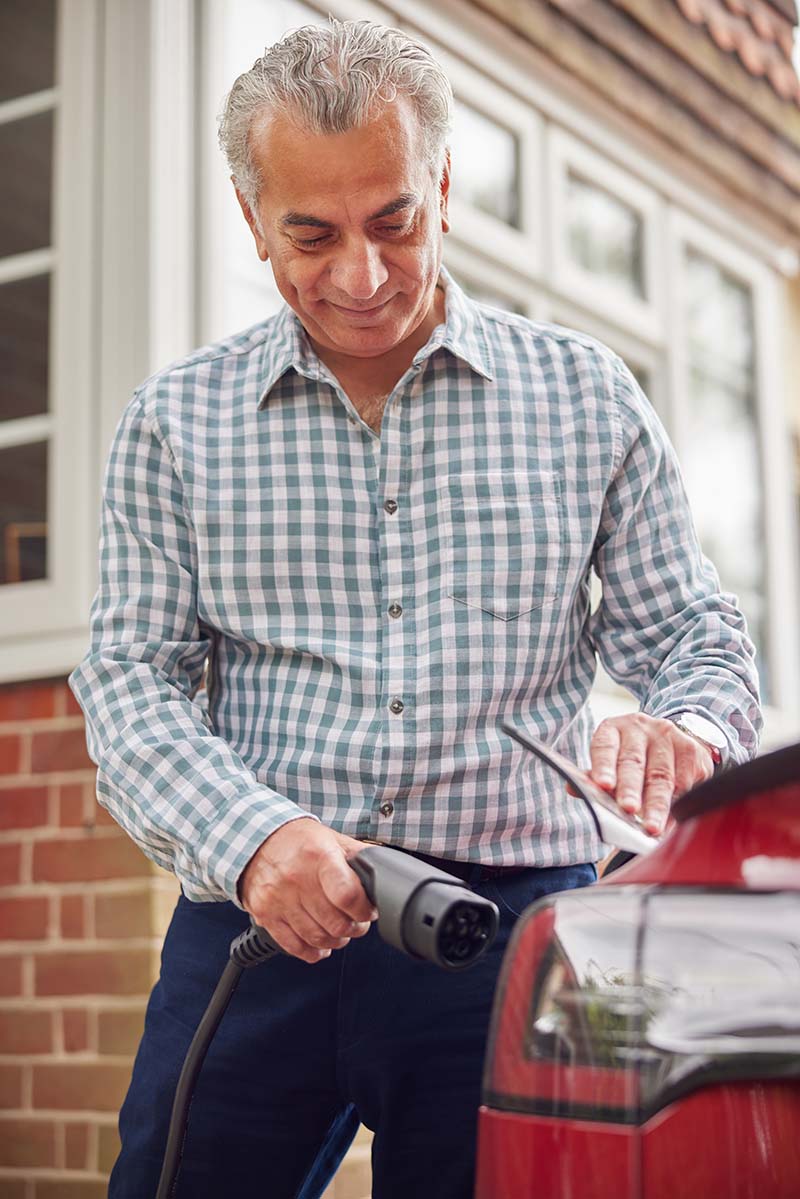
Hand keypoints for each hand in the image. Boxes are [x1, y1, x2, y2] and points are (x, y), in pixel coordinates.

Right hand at [239, 819, 378, 963]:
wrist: (256, 839)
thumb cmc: (298, 841)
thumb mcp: (332, 839)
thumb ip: (359, 857)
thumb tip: (385, 873)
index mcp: (318, 856)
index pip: (347, 895)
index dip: (364, 911)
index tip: (368, 911)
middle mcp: (296, 878)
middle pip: (334, 922)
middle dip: (354, 929)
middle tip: (357, 924)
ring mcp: (278, 899)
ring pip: (316, 937)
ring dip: (336, 940)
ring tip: (340, 933)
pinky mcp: (265, 914)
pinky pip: (293, 946)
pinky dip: (312, 952)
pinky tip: (321, 945)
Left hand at [587, 714, 714, 835]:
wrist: (667, 740)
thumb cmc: (630, 756)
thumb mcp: (609, 759)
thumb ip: (593, 777)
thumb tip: (573, 789)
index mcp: (613, 729)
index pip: (605, 747)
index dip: (603, 766)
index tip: (603, 785)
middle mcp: (640, 729)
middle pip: (634, 762)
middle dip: (631, 789)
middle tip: (628, 809)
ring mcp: (668, 737)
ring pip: (663, 775)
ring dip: (658, 805)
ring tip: (651, 827)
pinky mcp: (691, 751)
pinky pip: (686, 781)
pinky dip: (679, 804)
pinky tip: (673, 820)